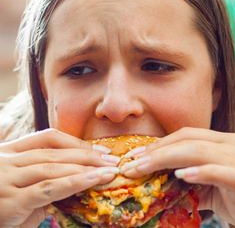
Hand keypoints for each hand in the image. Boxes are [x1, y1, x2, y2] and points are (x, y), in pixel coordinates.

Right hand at [0, 129, 119, 227]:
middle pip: (55, 153)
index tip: (101, 149)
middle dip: (88, 156)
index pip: (48, 138)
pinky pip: (47, 189)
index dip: (77, 142)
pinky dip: (73, 183)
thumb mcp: (18, 185)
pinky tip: (92, 181)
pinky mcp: (10, 202)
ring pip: (53, 168)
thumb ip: (43, 176)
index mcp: (9, 152)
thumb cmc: (1, 206)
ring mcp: (6, 180)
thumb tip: (80, 176)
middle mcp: (6, 162)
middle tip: (113, 160)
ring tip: (109, 171)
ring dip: (86, 169)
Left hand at [121, 128, 234, 227]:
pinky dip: (200, 171)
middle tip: (130, 164)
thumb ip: (193, 180)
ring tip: (142, 169)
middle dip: (155, 150)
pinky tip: (181, 175)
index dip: (159, 144)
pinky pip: (221, 171)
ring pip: (199, 151)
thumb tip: (160, 184)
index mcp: (226, 142)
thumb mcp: (215, 187)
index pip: (187, 135)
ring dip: (166, 159)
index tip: (134, 156)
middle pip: (188, 139)